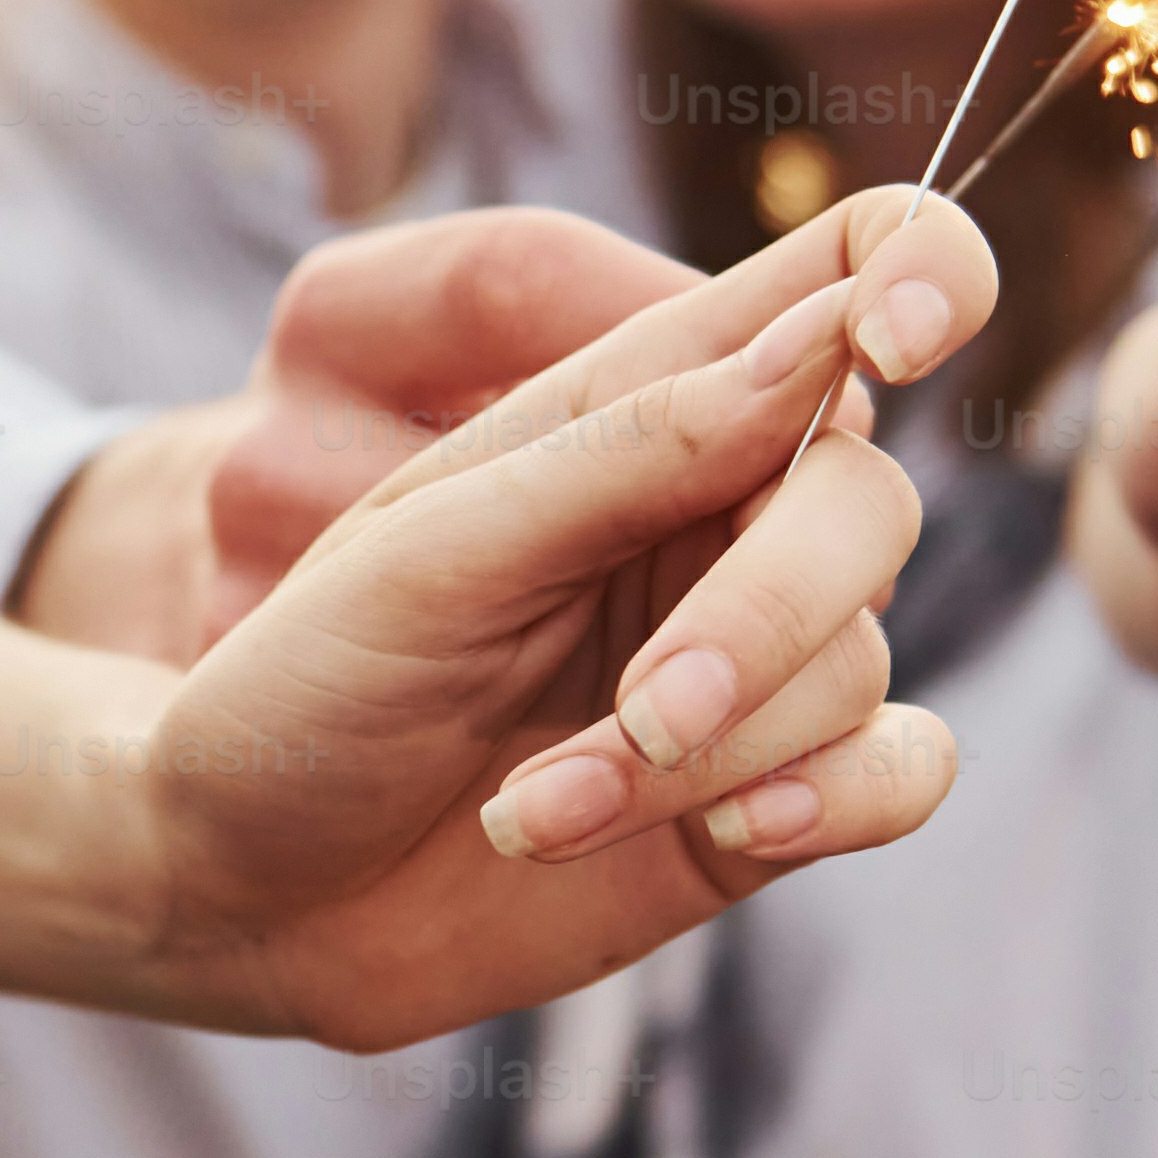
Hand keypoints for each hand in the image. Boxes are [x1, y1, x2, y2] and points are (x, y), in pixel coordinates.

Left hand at [126, 190, 979, 1045]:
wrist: (241, 888)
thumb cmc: (304, 685)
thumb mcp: (431, 549)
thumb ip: (631, 446)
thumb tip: (822, 344)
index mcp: (641, 405)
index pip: (842, 276)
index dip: (917, 270)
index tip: (893, 335)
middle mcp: (717, 518)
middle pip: (864, 501)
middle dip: (769, 605)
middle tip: (651, 705)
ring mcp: (751, 662)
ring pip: (855, 660)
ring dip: (709, 751)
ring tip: (535, 807)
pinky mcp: (764, 797)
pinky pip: (901, 770)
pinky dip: (837, 801)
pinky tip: (735, 834)